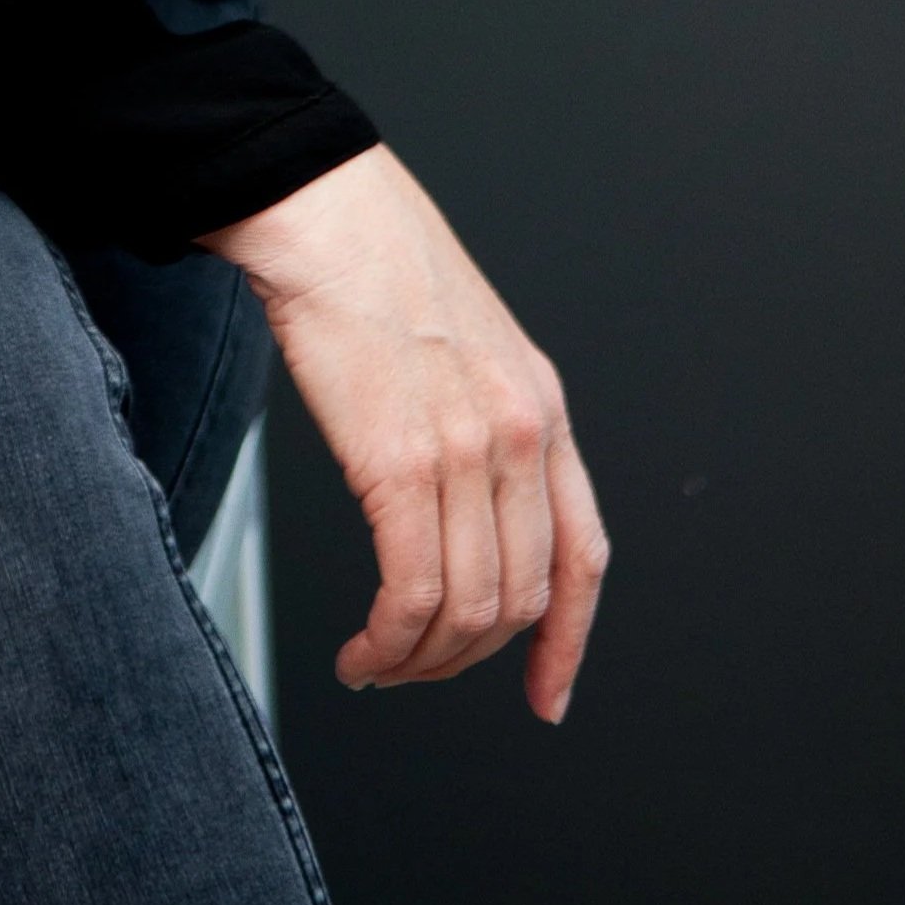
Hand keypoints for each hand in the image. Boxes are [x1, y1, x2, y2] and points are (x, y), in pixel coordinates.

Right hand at [201, 146, 607, 720]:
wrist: (323, 211)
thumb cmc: (376, 263)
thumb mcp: (470, 342)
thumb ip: (485, 419)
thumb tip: (465, 502)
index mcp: (542, 407)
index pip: (582, 557)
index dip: (568, 642)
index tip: (547, 692)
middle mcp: (519, 434)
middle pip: (520, 598)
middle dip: (466, 659)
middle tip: (415, 666)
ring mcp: (465, 450)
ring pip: (467, 610)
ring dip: (419, 660)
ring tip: (377, 661)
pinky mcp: (398, 461)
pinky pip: (411, 591)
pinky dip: (387, 641)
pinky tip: (360, 646)